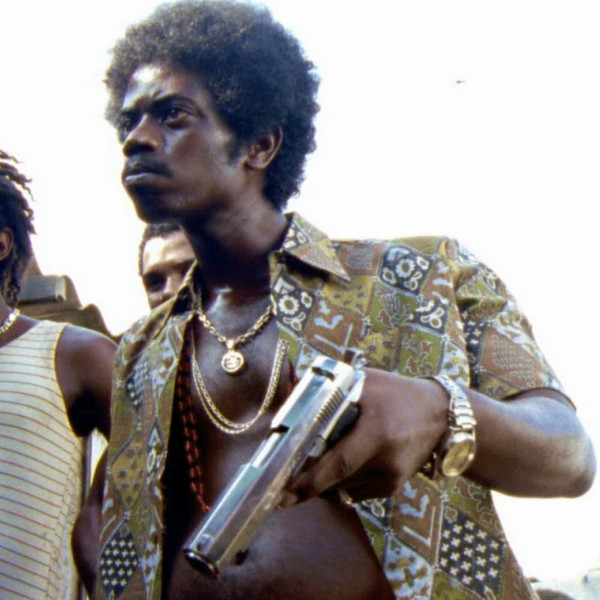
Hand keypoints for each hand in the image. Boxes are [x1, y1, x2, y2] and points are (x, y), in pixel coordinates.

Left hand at [281, 368, 447, 505]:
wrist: (441, 416)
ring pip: (343, 488)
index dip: (310, 481)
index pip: (338, 463)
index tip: (284, 494)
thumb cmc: (398, 394)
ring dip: (324, 480)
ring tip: (313, 462)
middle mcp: (384, 462)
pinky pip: (356, 490)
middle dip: (308, 482)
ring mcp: (390, 480)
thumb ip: (329, 385)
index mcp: (376, 433)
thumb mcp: (367, 381)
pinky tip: (343, 461)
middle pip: (335, 481)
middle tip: (283, 482)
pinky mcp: (392, 488)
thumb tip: (293, 378)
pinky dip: (342, 481)